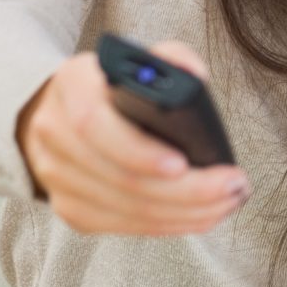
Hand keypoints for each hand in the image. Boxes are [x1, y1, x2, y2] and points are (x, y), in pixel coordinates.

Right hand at [15, 40, 248, 235]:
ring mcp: (57, 177)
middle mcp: (54, 133)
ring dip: (185, 212)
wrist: (64, 108)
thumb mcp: (140, 60)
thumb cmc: (117, 84)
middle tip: (232, 186)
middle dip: (185, 190)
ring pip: (125, 209)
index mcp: (72, 85)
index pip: (95, 124)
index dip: (138, 151)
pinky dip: (169, 224)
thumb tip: (195, 76)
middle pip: (120, 178)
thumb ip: (170, 59)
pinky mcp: (70, 208)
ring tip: (228, 201)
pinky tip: (202, 215)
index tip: (184, 163)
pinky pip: (123, 226)